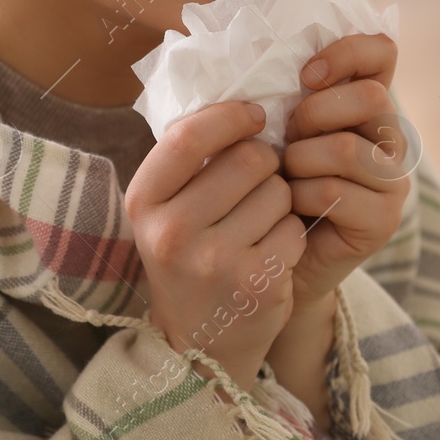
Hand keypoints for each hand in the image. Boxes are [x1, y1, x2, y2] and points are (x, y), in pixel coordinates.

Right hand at [125, 101, 306, 390]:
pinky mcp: (256, 284)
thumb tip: (236, 95)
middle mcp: (172, 232)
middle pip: (248, 159)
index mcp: (144, 203)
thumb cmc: (186, 258)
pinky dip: (292, 233)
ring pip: (278, 192)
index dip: (230, 117)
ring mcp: (215, 261)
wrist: (198, 344)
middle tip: (258, 182)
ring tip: (260, 222)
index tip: (254, 115)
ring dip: (280, 199)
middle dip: (266, 162)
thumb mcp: (165, 209)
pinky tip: (272, 251)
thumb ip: (187, 158)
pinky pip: (295, 228)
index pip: (189, 137)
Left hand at [280, 33, 410, 311]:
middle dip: (314, 113)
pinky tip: (290, 207)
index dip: (348, 52)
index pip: (382, 52)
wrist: (274, 256)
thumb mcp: (274, 128)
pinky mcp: (385, 218)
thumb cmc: (269, 182)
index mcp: (367, 104)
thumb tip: (263, 53)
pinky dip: (300, 196)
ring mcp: (394, 179)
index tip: (306, 74)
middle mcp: (391, 136)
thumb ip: (284, 94)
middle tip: (287, 137)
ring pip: (348, 148)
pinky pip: (335, 191)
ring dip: (300, 160)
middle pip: (371, 97)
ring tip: (285, 177)